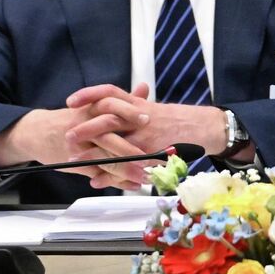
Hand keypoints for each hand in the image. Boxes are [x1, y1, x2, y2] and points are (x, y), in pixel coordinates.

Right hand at [0, 105, 145, 188]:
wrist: (37, 133)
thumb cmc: (72, 118)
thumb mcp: (93, 105)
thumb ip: (121, 100)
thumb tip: (144, 88)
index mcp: (91, 109)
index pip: (110, 106)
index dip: (129, 112)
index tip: (147, 119)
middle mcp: (84, 127)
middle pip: (107, 136)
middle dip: (129, 147)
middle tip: (151, 155)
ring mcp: (79, 147)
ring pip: (104, 158)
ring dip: (127, 169)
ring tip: (146, 175)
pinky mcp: (77, 163)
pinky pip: (99, 173)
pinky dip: (117, 180)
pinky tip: (133, 184)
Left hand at [65, 83, 225, 185]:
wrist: (206, 127)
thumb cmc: (179, 119)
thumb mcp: (156, 107)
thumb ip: (137, 103)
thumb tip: (132, 93)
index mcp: (139, 104)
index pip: (110, 93)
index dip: (89, 95)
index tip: (71, 101)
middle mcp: (142, 117)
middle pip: (108, 118)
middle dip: (86, 128)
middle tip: (68, 137)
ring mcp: (148, 136)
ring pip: (116, 145)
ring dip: (93, 154)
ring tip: (74, 160)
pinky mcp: (154, 154)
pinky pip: (128, 166)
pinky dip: (110, 175)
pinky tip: (96, 180)